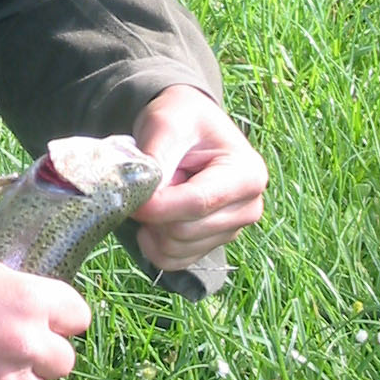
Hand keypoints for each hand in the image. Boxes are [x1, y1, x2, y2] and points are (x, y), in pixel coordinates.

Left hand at [130, 85, 266, 269]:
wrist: (186, 127)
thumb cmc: (182, 117)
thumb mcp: (167, 123)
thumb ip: (157, 158)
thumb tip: (144, 199)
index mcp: (248, 174)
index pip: (198, 203)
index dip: (159, 206)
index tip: (132, 199)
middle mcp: (248, 207)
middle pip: (186, 230)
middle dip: (154, 214)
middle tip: (144, 185)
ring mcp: (231, 229)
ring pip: (176, 249)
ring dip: (152, 228)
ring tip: (155, 194)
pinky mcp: (210, 244)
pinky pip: (174, 261)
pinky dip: (154, 245)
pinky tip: (151, 219)